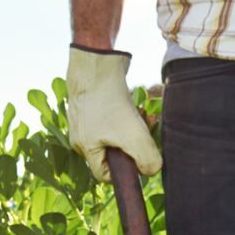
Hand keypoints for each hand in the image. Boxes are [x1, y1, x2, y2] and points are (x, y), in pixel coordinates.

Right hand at [66, 45, 161, 182]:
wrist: (97, 60)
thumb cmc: (110, 100)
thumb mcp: (133, 136)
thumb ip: (147, 159)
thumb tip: (152, 170)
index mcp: (84, 148)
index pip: (104, 174)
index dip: (125, 171)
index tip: (140, 156)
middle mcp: (82, 135)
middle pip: (113, 152)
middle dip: (134, 144)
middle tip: (147, 130)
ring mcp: (87, 118)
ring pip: (117, 133)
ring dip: (135, 127)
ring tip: (144, 115)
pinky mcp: (94, 102)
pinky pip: (114, 117)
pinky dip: (128, 113)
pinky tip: (137, 104)